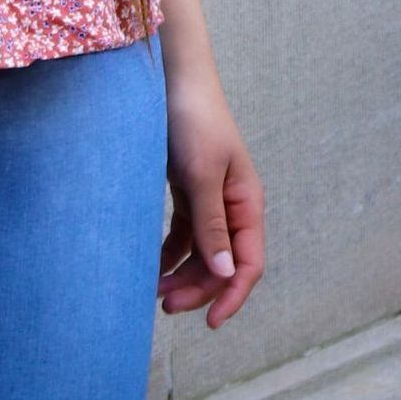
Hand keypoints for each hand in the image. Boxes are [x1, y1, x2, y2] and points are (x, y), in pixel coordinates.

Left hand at [159, 63, 264, 327]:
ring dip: (182, 273)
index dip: (232, 296)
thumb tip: (224, 272)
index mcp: (246, 204)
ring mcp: (208, 198)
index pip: (248, 263)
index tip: (209, 322)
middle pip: (221, 262)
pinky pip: (183, 232)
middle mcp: (231, 206)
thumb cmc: (193, 120)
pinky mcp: (186, 188)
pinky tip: (152, 265)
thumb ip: (212, 223)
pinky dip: (170, 251)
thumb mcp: (202, 174)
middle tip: (165, 306)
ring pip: (201, 251)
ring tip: (154, 292)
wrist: (171, 77)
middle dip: (199, 288)